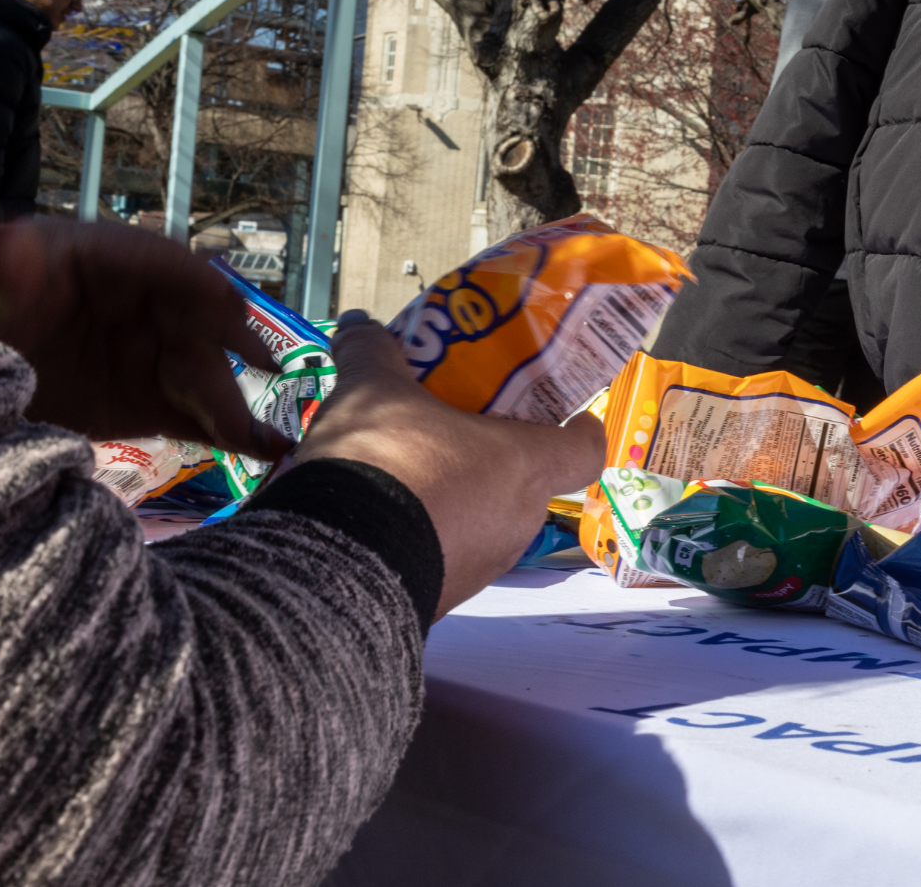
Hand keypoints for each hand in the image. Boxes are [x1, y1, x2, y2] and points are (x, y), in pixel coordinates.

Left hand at [0, 218, 289, 457]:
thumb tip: (15, 246)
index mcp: (97, 261)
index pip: (160, 263)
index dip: (197, 284)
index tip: (227, 308)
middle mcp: (134, 307)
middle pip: (192, 324)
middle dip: (228, 349)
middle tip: (264, 368)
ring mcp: (142, 357)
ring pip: (200, 375)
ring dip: (234, 404)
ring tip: (267, 438)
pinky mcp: (143, 404)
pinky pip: (195, 415)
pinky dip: (230, 432)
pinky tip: (267, 450)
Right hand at [298, 312, 604, 618]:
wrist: (333, 569)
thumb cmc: (383, 465)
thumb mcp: (370, 389)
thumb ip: (372, 351)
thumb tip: (358, 323)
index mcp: (525, 465)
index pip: (586, 451)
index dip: (583, 429)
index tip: (572, 414)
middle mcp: (518, 520)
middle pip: (529, 482)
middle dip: (497, 457)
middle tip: (457, 430)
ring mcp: (484, 566)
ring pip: (487, 520)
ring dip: (460, 497)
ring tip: (410, 471)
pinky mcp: (445, 597)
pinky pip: (449, 555)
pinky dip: (428, 534)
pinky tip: (383, 516)